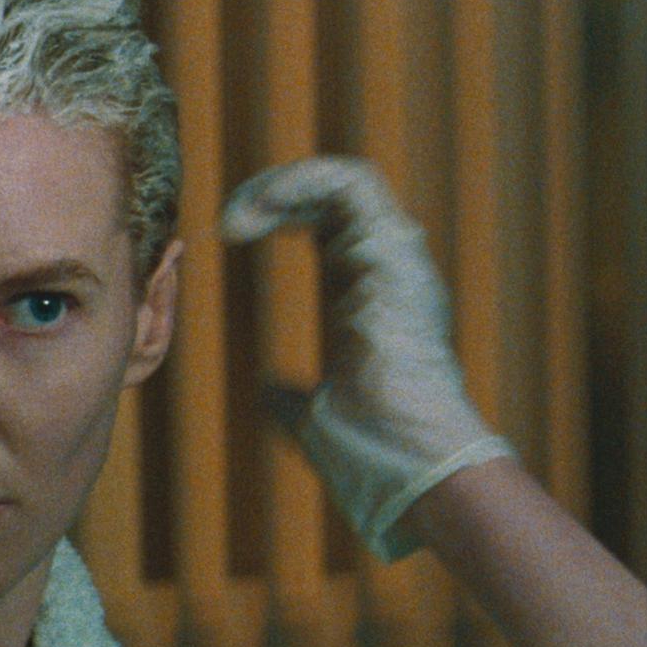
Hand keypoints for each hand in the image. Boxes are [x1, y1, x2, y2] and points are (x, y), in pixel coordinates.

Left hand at [221, 156, 516, 561]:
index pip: (332, 228)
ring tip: (240, 213)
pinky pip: (351, 185)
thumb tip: (269, 391)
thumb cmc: (377, 455)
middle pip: (336, 197)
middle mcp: (391, 272)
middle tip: (231, 217)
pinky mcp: (394, 256)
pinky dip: (302, 183)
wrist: (415, 466)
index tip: (232, 234)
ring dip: (284, 184)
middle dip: (277, 192)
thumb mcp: (317, 419)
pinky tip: (261, 209)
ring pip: (348, 180)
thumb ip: (292, 398)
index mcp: (373, 299)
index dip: (284, 213)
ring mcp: (398, 261)